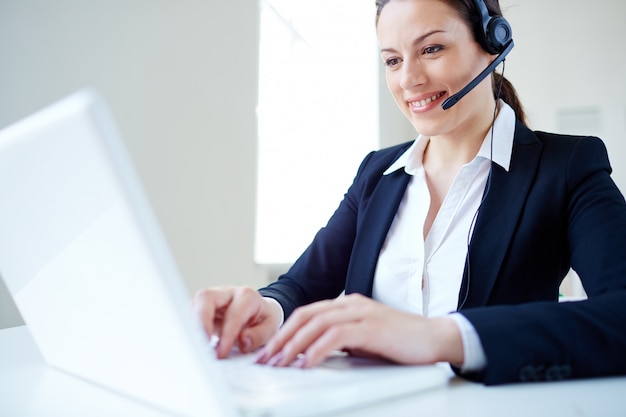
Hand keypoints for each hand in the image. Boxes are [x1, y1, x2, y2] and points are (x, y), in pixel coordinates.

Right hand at [192, 286, 282, 358]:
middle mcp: (227, 292)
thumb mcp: (271, 327)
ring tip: (195, 346)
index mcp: (247, 296)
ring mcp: (212, 298)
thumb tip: (243, 341)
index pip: (233, 314)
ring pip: (194, 303)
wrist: (259, 311)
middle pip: (206, 298)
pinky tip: (193, 342)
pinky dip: (190, 327)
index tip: (221, 353)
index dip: (226, 335)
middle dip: (201, 322)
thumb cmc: (263, 319)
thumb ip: (260, 335)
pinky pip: (191, 313)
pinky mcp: (202, 306)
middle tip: (202, 345)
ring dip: (192, 325)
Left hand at [255, 293, 463, 367]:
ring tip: (280, 363)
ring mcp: (361, 313)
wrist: (436, 337)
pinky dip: (316, 350)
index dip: (286, 331)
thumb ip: (342, 341)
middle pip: (306, 316)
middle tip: (266, 359)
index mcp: (348, 305)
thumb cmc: (402, 342)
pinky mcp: (371, 327)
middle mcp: (351, 304)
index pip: (308, 313)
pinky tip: (306, 364)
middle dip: (282, 338)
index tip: (271, 350)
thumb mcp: (365, 339)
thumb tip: (314, 354)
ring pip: (316, 324)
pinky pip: (335, 336)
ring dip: (294, 345)